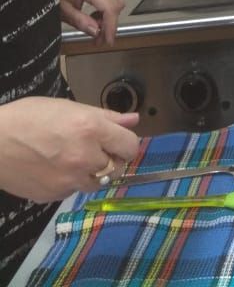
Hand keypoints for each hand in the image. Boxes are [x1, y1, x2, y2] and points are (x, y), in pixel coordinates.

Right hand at [0, 97, 139, 202]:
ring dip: (93, 172)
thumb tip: (134, 120)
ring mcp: (69, 180)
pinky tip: (55, 168)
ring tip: (73, 158)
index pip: (130, 145)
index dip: (126, 142)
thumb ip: (106, 116)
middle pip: (117, 167)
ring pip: (97, 182)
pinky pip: (73, 190)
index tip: (117, 140)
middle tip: (94, 148)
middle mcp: (84, 157)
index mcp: (91, 129)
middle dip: (111, 158)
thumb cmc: (30, 116)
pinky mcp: (54, 195)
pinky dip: (71, 181)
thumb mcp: (70, 107)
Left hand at [57, 0, 124, 44]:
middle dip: (110, 24)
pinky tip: (95, 18)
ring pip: (116, 1)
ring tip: (95, 29)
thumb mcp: (63, 10)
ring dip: (109, 18)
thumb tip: (97, 32)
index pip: (109, 7)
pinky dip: (106, 10)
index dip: (111, 26)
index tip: (108, 41)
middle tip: (99, 39)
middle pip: (116, 4)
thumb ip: (80, 21)